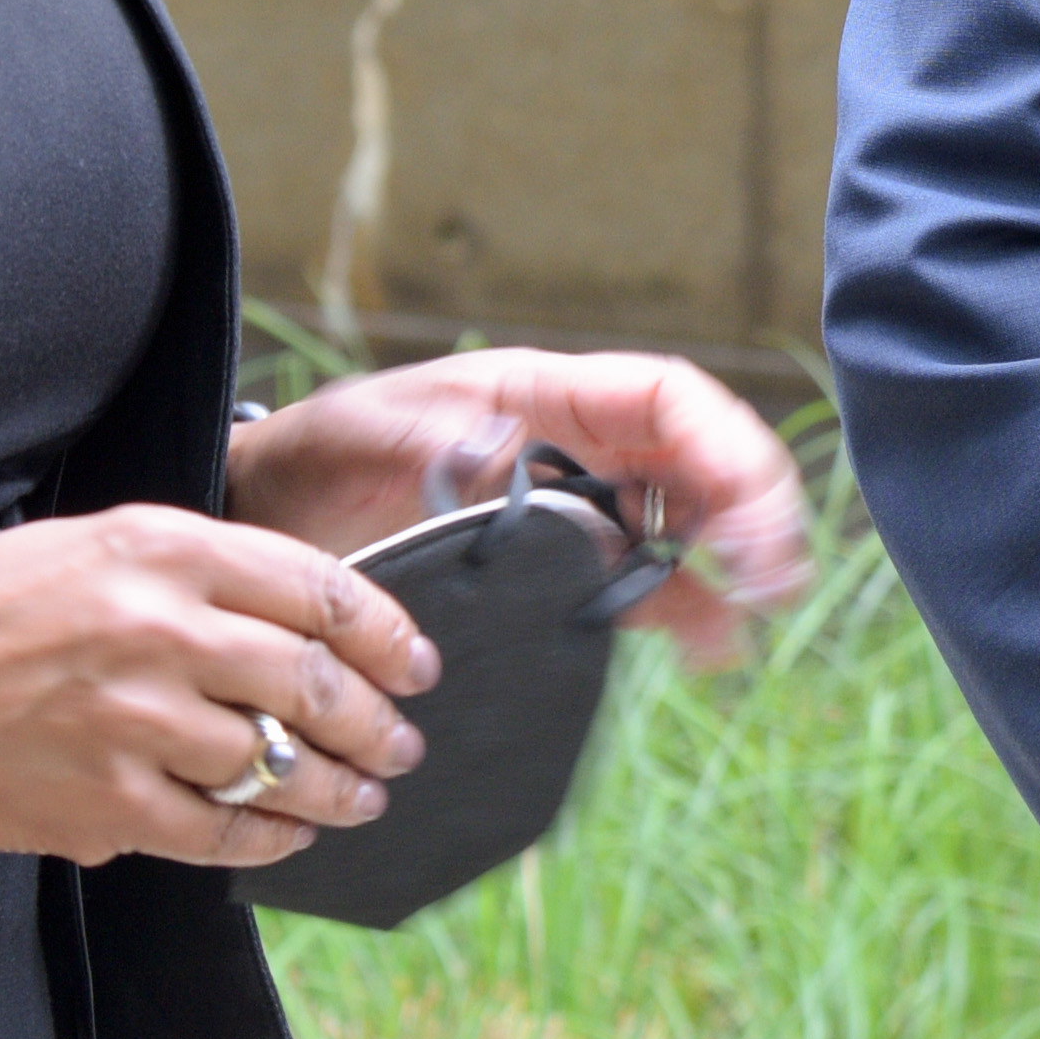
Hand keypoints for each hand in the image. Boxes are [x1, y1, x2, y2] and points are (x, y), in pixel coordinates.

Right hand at [0, 504, 439, 872]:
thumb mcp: (85, 546)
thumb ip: (190, 569)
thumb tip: (294, 614)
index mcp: (159, 549)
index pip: (317, 588)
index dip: (386, 632)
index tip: (414, 662)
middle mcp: (160, 629)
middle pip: (317, 680)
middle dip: (379, 721)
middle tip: (401, 741)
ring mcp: (136, 722)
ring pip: (281, 762)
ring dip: (340, 788)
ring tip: (362, 796)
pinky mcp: (108, 803)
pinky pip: (223, 830)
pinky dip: (271, 838)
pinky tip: (288, 836)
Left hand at [222, 346, 814, 664]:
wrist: (267, 516)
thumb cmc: (316, 455)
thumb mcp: (376, 437)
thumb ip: (454, 452)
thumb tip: (535, 478)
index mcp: (541, 393)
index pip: (664, 397)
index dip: (721, 443)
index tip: (746, 507)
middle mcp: (572, 442)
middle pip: (694, 456)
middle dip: (748, 502)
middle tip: (772, 570)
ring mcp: (570, 505)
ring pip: (681, 517)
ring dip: (730, 556)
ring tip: (757, 608)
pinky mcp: (553, 567)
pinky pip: (638, 577)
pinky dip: (683, 605)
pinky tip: (710, 645)